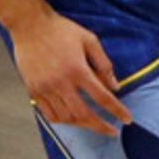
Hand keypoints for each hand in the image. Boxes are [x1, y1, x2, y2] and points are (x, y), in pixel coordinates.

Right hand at [10, 8, 130, 136]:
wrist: (31, 27)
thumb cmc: (63, 31)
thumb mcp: (90, 40)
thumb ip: (104, 64)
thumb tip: (115, 87)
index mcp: (77, 69)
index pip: (102, 96)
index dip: (116, 110)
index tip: (127, 120)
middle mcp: (60, 83)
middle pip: (83, 113)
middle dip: (100, 126)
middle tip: (112, 132)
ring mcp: (44, 89)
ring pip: (65, 117)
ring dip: (82, 125)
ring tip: (94, 124)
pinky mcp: (33, 92)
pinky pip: (48, 114)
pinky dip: (62, 121)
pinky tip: (72, 120)